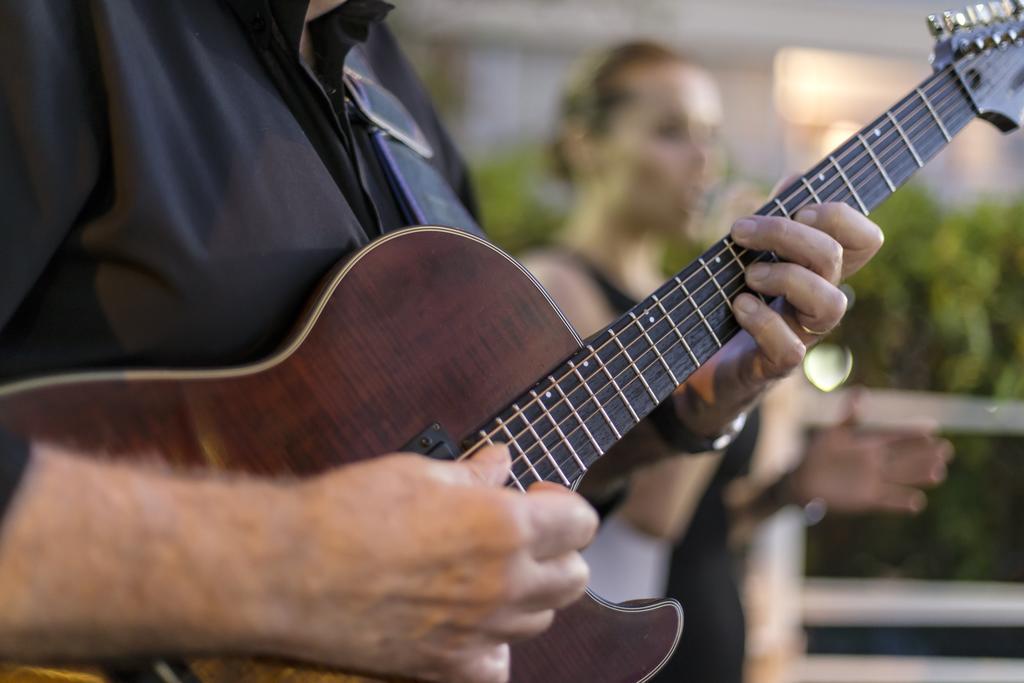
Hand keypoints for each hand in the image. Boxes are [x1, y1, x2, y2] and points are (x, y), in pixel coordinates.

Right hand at [263, 445, 596, 682]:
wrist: (290, 570)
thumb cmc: (348, 513)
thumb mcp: (419, 472)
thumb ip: (473, 473)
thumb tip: (498, 462)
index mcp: (504, 526)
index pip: (581, 523)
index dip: (563, 505)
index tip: (538, 497)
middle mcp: (504, 583)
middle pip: (574, 577)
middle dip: (559, 550)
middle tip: (523, 532)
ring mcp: (479, 631)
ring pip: (541, 619)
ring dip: (530, 593)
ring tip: (491, 571)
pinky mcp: (446, 665)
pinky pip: (498, 664)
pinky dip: (494, 644)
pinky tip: (470, 620)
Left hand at [672, 194, 883, 436]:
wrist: (707, 367)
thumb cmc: (736, 303)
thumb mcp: (753, 256)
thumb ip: (776, 218)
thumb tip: (798, 177)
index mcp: (822, 272)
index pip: (866, 240)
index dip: (841, 216)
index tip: (798, 207)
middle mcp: (820, 302)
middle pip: (835, 258)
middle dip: (787, 235)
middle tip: (742, 231)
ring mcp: (804, 335)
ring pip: (830, 304)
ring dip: (785, 278)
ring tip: (747, 275)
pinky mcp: (777, 365)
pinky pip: (790, 348)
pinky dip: (763, 321)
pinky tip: (739, 305)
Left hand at [791, 393, 953, 513]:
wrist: (803, 480)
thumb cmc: (817, 453)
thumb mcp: (833, 433)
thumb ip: (849, 416)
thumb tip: (860, 392)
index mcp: (869, 443)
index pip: (896, 436)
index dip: (912, 432)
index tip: (932, 428)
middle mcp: (877, 462)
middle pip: (906, 457)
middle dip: (926, 454)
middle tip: (947, 450)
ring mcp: (874, 480)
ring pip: (902, 477)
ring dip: (920, 475)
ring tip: (939, 473)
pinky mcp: (868, 499)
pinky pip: (888, 501)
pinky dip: (901, 502)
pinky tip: (917, 502)